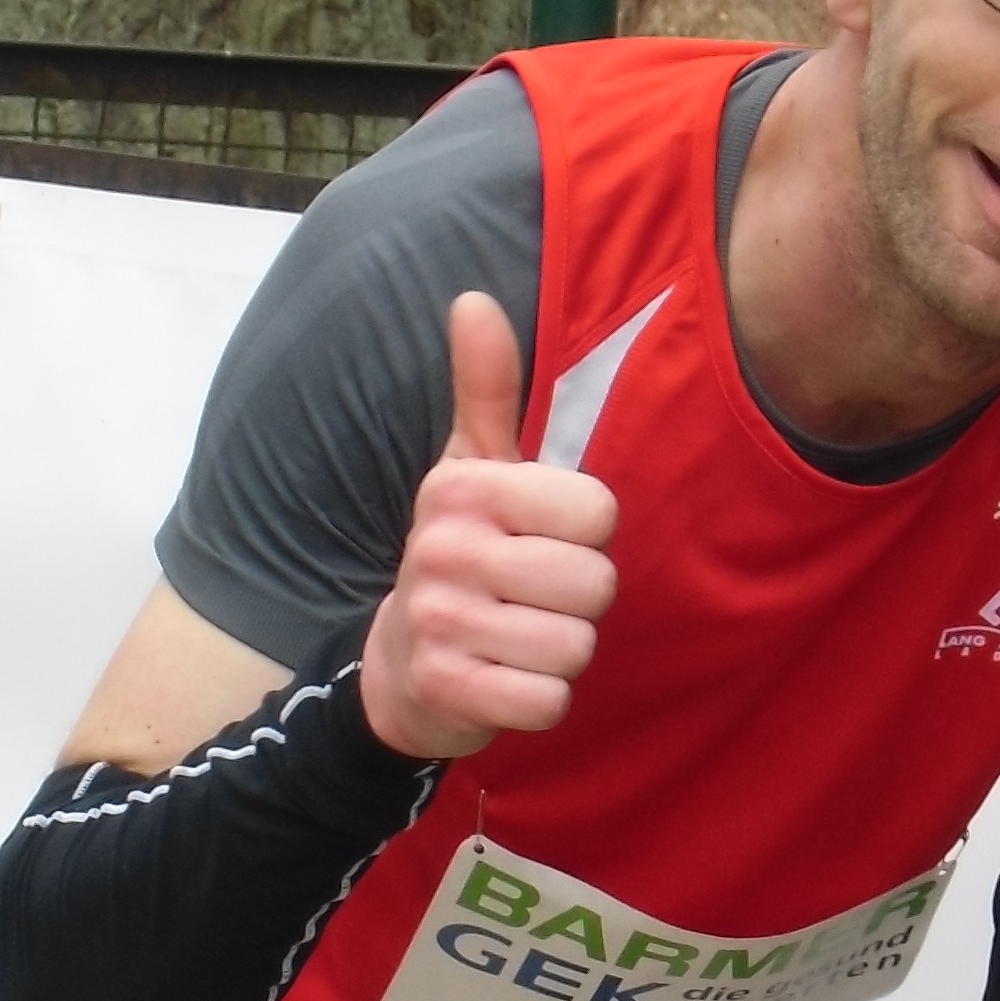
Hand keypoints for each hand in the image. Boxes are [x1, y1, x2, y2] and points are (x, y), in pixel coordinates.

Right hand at [359, 291, 619, 756]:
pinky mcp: (448, 691)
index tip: (544, 542)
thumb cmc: (460, 556)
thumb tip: (473, 299)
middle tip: (534, 600)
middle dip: (579, 603)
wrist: (401, 666)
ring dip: (562, 654)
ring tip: (521, 640)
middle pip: (595, 584)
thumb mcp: (469, 470)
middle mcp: (444, 549)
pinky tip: (509, 682)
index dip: (587, 538)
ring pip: (575, 647)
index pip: (598, 513)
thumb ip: (484, 391)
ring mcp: (442, 623)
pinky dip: (542, 700)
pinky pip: (548, 701)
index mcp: (464, 489)